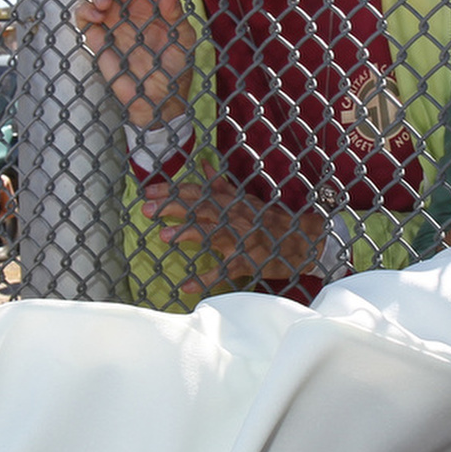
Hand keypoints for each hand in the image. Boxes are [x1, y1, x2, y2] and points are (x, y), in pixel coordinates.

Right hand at [76, 0, 196, 126]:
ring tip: (104, 4)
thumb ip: (176, 14)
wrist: (158, 100)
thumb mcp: (183, 40)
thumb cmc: (175, 68)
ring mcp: (112, 21)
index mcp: (154, 2)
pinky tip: (96, 17)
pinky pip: (84, 17)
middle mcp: (131, 7)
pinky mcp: (97, 38)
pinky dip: (85, 10)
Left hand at [139, 173, 326, 299]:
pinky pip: (225, 270)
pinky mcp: (248, 260)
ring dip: (188, 234)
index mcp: (230, 202)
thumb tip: (202, 165)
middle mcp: (233, 216)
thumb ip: (221, 185)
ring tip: (164, 237)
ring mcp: (241, 238)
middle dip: (172, 206)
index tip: (147, 190)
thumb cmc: (270, 221)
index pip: (196, 191)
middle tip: (146, 209)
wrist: (304, 241)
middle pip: (199, 207)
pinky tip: (187, 286)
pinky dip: (206, 279)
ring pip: (212, 233)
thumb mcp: (245, 199)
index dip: (171, 190)